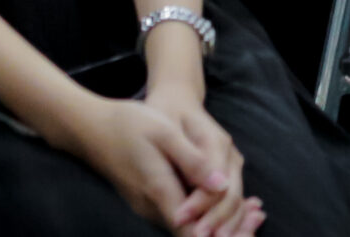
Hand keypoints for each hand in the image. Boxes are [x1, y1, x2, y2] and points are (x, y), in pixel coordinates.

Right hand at [55, 93, 258, 235]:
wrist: (90, 128)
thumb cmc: (128, 123)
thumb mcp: (164, 132)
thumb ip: (193, 160)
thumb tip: (221, 184)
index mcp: (159, 190)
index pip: (195, 231)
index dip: (223, 234)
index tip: (250, 228)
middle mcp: (153, 207)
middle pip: (194, 234)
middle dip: (228, 230)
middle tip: (259, 219)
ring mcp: (148, 207)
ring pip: (188, 228)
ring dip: (220, 224)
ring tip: (254, 213)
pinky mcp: (147, 202)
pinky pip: (181, 218)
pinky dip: (206, 216)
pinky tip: (226, 201)